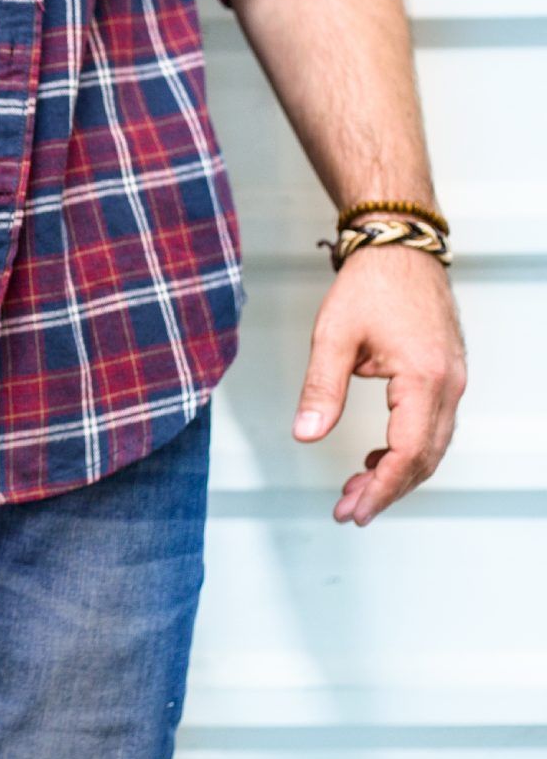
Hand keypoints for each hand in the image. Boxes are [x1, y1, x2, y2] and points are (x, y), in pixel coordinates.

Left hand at [293, 241, 466, 525]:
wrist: (399, 247)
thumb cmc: (369, 286)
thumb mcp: (333, 338)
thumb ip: (321, 391)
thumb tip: (306, 436)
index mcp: (424, 378)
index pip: (408, 451)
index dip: (382, 487)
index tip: (354, 511)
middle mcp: (449, 384)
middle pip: (425, 457)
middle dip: (387, 489)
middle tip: (348, 511)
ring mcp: (452, 380)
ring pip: (432, 445)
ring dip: (396, 472)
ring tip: (355, 491)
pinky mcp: (445, 374)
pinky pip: (432, 425)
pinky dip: (405, 449)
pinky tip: (373, 457)